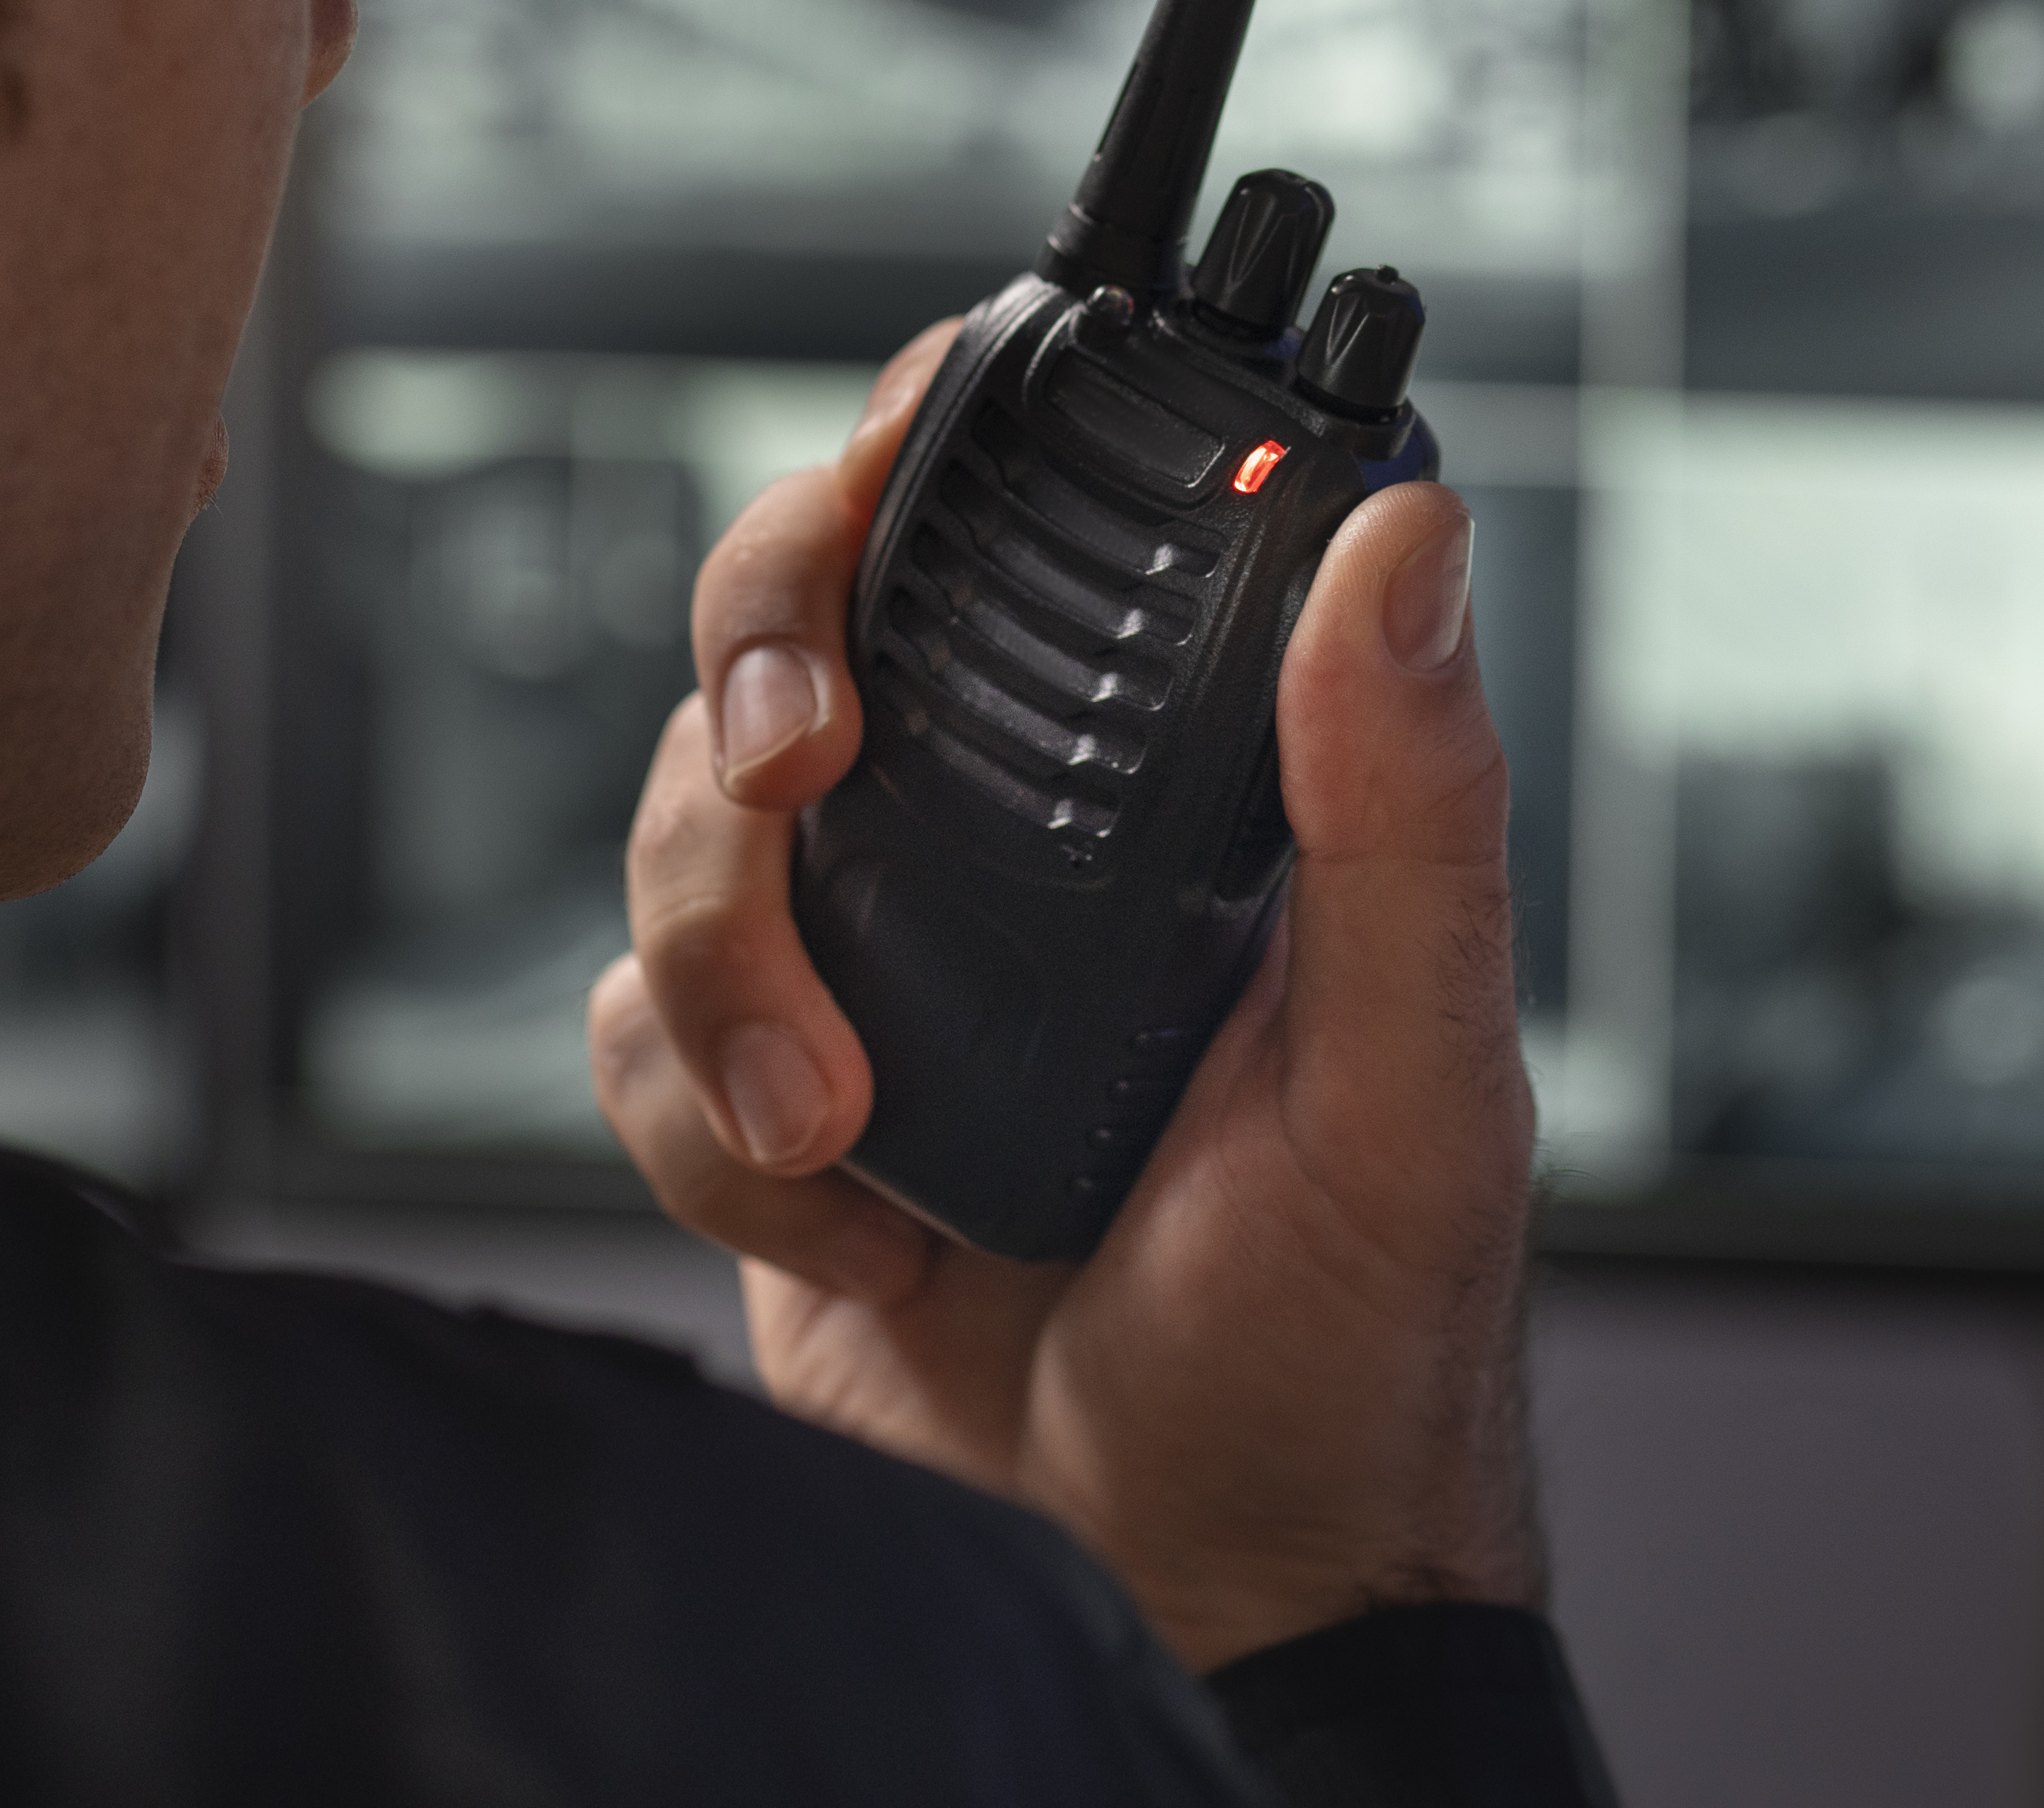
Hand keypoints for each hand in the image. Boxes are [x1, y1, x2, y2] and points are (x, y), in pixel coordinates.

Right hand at [586, 319, 1540, 1671]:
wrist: (1200, 1592)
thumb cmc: (1345, 1355)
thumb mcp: (1414, 1071)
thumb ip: (1410, 803)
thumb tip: (1409, 537)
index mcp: (1172, 789)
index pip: (1022, 528)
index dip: (922, 451)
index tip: (887, 473)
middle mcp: (1009, 844)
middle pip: (797, 625)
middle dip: (762, 666)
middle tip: (804, 770)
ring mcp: (874, 961)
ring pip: (681, 820)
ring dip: (730, 961)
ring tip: (845, 1123)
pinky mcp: (762, 1100)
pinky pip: (629, 1030)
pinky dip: (707, 1127)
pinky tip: (855, 1224)